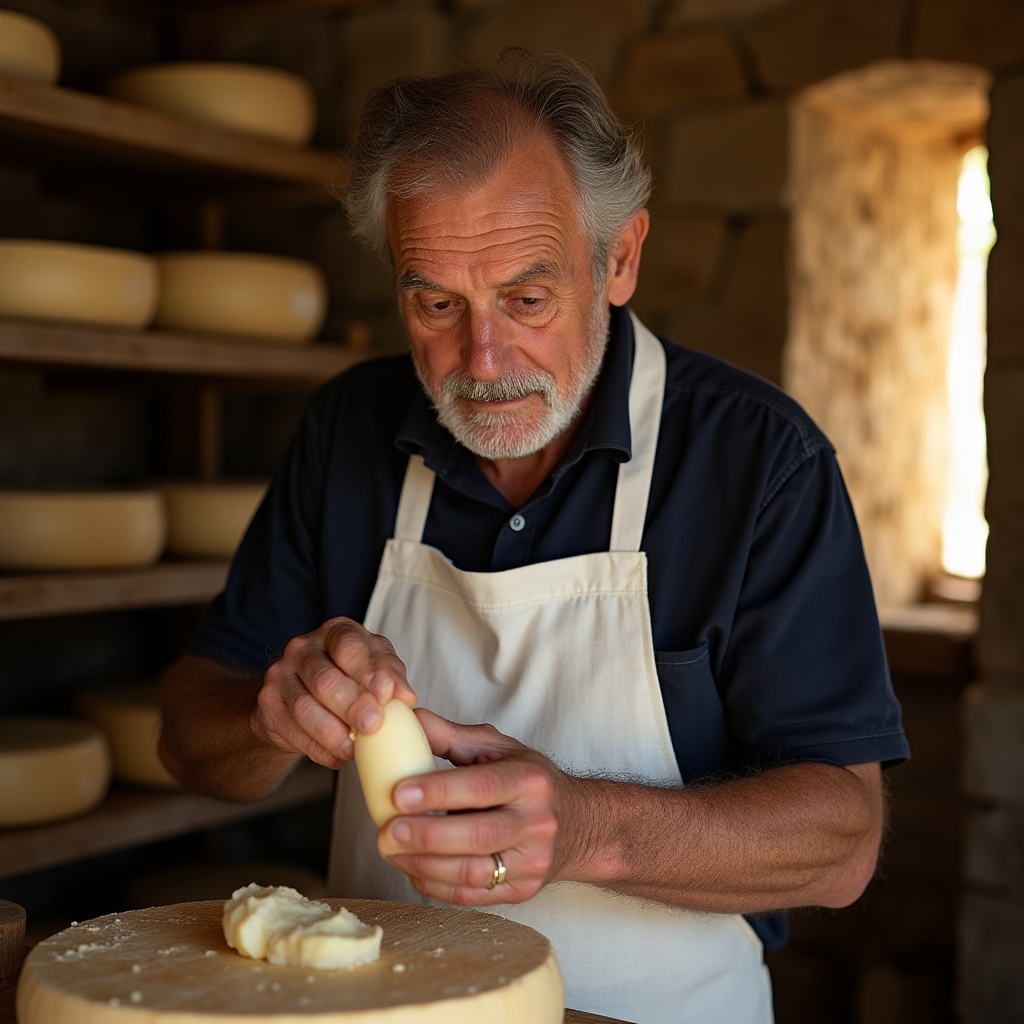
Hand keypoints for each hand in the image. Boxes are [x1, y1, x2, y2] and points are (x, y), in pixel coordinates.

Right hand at [256, 617, 415, 769]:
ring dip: (332, 733)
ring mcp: (281, 674)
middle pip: (325, 679)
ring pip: (304, 707)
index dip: (369, 672)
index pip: (350, 646)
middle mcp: (303, 647)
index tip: (386, 696)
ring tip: (354, 750)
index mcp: (336, 631)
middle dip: (351, 705)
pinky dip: (317, 748)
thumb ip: (392, 678)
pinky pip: (292, 730)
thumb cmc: (349, 676)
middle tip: (372, 725)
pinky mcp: (268, 703)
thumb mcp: (375, 669)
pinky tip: (336, 757)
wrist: (301, 695)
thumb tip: (405, 697)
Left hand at [377, 710, 588, 905]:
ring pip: (473, 872)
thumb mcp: (500, 749)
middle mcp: (537, 822)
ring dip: (423, 865)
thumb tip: (409, 719)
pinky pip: (472, 895)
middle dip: (426, 836)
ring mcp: (532, 862)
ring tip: (390, 851)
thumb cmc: (531, 781)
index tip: (398, 793)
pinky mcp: (522, 892)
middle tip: (385, 832)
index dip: (439, 792)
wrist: (580, 826)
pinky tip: (411, 868)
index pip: (483, 787)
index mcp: (530, 781)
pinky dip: (435, 885)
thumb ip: (453, 736)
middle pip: (478, 835)